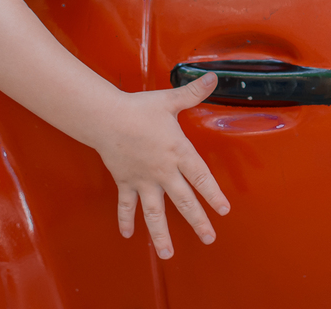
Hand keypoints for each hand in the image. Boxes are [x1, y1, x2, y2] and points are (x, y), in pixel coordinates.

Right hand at [94, 73, 229, 258]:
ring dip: (161, 234)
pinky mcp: (125, 182)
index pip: (201, 177)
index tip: (224, 211)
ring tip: (168, 254)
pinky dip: (126, 220)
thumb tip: (213, 77)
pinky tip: (128, 236)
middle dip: (197, 221)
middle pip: (184, 201)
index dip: (214, 195)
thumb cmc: (139, 109)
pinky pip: (126, 206)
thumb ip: (194, 93)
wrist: (106, 118)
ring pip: (155, 212)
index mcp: (178, 152)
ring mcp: (143, 180)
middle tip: (209, 238)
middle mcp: (163, 171)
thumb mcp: (170, 100)